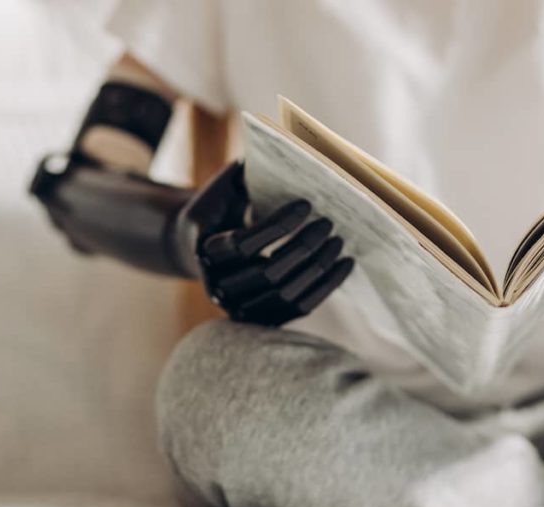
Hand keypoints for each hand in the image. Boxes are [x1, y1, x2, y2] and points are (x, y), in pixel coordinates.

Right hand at [182, 161, 353, 325]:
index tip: (306, 205)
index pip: (243, 243)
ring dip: (317, 268)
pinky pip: (297, 308)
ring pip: (284, 294)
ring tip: (339, 242)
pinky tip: (345, 264)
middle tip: (328, 224)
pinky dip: (324, 287)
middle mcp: (217, 284)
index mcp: (205, 249)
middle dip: (302, 247)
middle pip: (267, 272)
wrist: (198, 246)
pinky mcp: (259, 317)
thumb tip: (290, 151)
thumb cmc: (220, 206)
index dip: (277, 226)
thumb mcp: (225, 186)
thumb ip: (248, 172)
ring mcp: (237, 306)